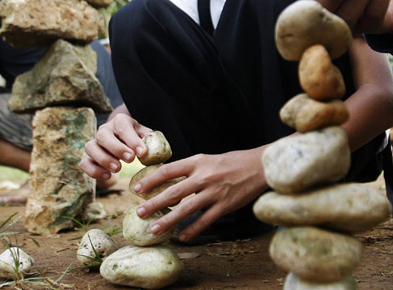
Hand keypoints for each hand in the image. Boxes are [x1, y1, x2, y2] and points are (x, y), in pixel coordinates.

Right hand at [79, 113, 151, 181]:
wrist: (124, 140)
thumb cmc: (137, 138)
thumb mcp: (145, 135)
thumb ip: (150, 140)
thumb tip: (154, 150)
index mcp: (120, 122)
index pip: (123, 127)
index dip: (132, 140)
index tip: (142, 152)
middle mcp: (104, 130)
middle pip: (102, 135)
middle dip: (116, 148)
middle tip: (130, 159)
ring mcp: (95, 143)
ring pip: (90, 147)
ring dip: (103, 159)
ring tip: (117, 169)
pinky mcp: (90, 157)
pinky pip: (84, 163)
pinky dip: (94, 171)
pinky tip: (108, 176)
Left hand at [133, 147, 267, 242]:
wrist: (258, 167)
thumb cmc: (230, 163)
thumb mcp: (206, 159)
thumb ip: (189, 169)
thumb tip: (166, 178)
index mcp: (197, 162)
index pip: (168, 170)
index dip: (151, 180)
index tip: (137, 189)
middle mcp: (204, 177)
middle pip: (174, 192)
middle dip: (154, 203)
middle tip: (139, 212)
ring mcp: (215, 192)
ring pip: (187, 209)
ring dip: (169, 220)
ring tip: (155, 229)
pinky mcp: (225, 205)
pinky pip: (205, 220)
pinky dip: (192, 229)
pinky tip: (182, 236)